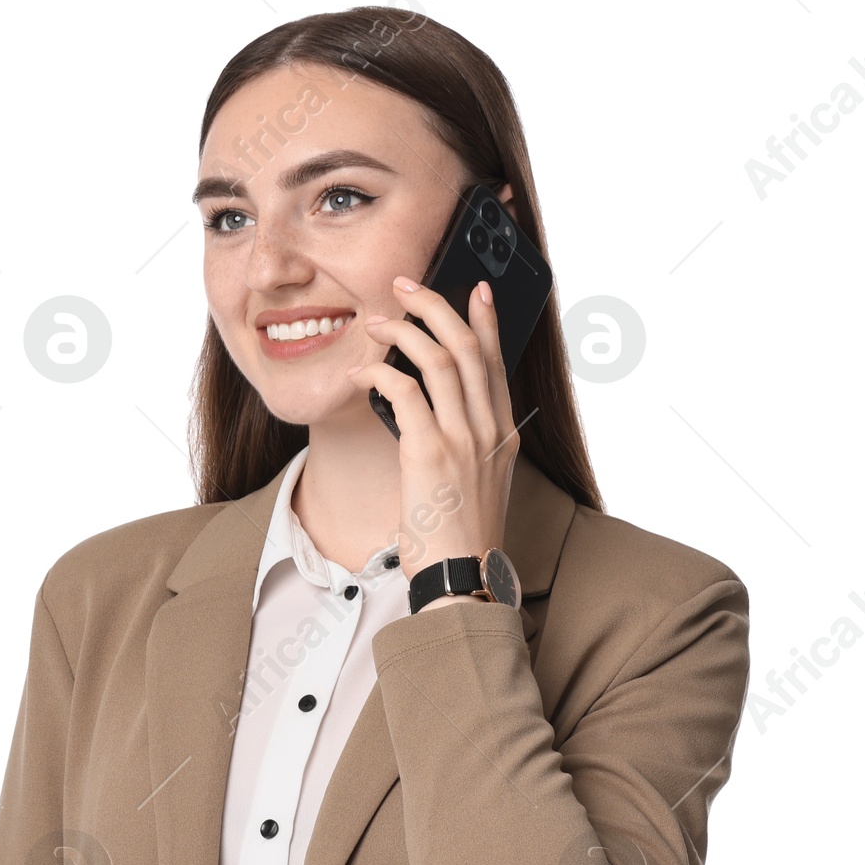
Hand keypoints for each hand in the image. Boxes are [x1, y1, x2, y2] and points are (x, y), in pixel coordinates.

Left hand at [345, 274, 519, 588]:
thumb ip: (468, 446)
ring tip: (378, 322)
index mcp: (504, 436)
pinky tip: (361, 374)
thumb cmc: (463, 539)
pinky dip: (380, 374)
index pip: (497, 363)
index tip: (476, 290)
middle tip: (407, 287)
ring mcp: (463, 440)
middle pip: (469, 347)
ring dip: (405, 331)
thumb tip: (438, 419)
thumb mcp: (480, 485)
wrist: (462, 576)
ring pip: (440, 359)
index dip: (486, 321)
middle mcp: (489, 431)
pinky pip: (404, 392)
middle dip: (437, 305)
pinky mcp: (430, 453)